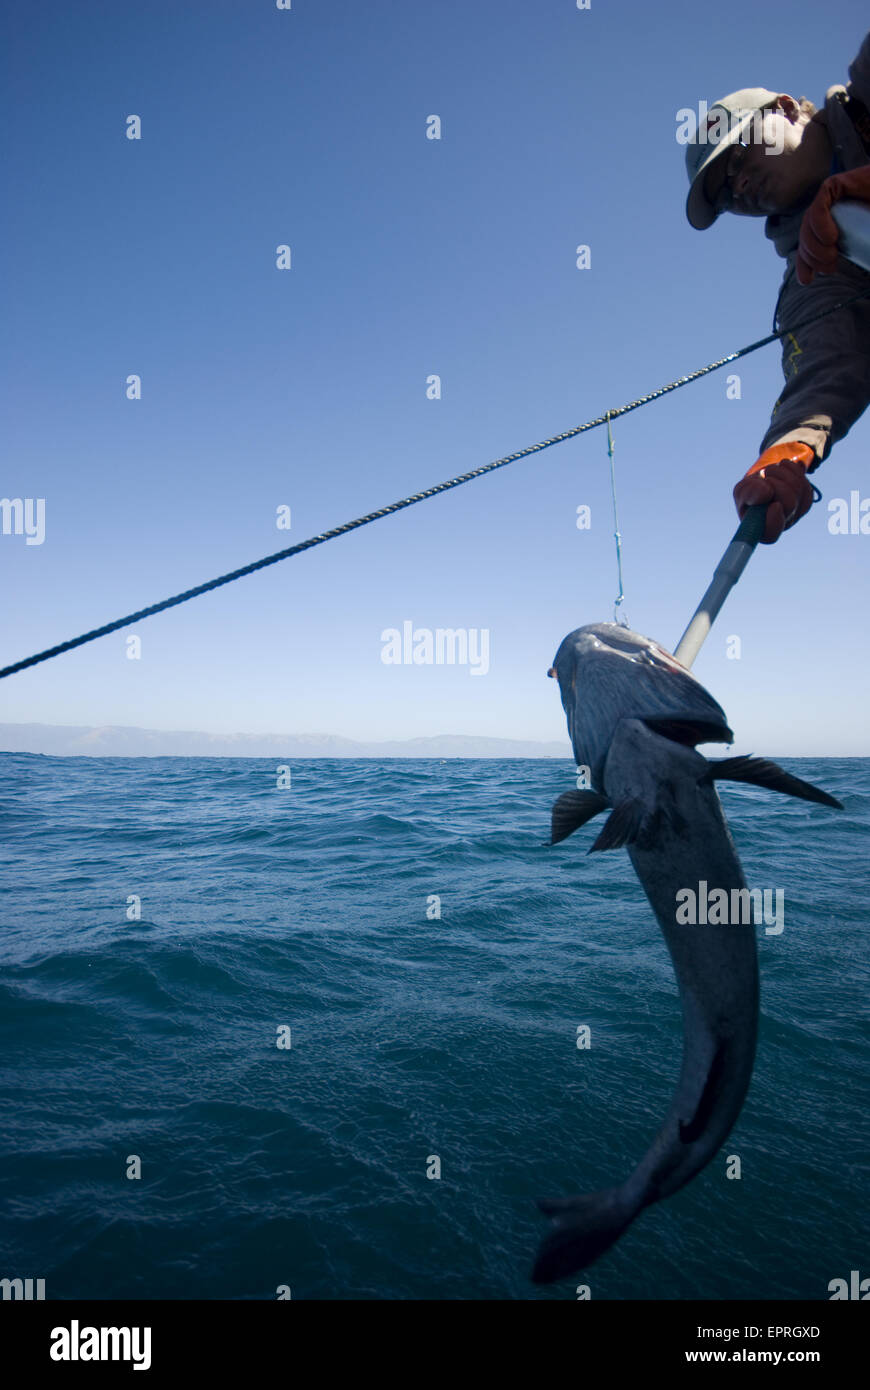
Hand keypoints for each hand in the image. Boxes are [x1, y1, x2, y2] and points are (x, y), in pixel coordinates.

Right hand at [733, 442, 815, 543]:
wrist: (762, 480)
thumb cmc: (750, 492)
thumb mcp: (741, 492)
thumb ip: (748, 494)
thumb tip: (766, 492)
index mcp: (763, 529)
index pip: (771, 533)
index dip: (774, 521)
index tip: (774, 505)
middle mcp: (782, 524)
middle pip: (789, 504)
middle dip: (775, 484)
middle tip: (764, 477)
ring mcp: (797, 511)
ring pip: (797, 487)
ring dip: (781, 473)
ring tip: (768, 471)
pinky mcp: (806, 498)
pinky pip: (804, 481)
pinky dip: (792, 470)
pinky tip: (782, 469)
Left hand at [796, 165, 869, 285]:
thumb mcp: (867, 243)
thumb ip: (864, 255)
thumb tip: (868, 278)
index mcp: (828, 228)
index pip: (807, 247)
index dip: (804, 265)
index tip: (807, 281)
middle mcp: (825, 213)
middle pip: (805, 238)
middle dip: (812, 258)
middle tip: (831, 267)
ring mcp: (828, 199)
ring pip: (808, 225)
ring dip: (814, 246)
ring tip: (832, 255)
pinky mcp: (833, 186)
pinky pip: (819, 207)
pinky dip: (820, 224)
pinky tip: (830, 238)